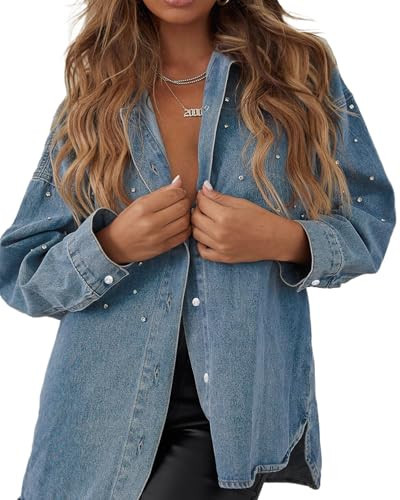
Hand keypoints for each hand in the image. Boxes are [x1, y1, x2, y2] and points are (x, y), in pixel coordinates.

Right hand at [96, 175, 191, 264]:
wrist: (116, 246)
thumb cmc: (128, 221)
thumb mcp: (139, 203)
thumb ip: (161, 192)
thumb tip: (179, 180)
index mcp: (143, 207)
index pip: (173, 195)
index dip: (180, 192)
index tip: (179, 192)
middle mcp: (151, 222)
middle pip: (181, 207)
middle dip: (185, 202)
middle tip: (182, 201)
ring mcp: (158, 237)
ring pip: (185, 222)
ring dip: (187, 215)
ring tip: (182, 212)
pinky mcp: (163, 248)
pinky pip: (183, 236)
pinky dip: (186, 228)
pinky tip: (181, 224)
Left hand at [190, 180, 310, 264]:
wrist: (276, 239)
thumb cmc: (262, 218)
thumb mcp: (241, 203)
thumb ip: (220, 197)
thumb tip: (204, 187)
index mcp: (225, 216)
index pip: (201, 203)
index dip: (201, 196)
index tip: (204, 195)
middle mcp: (219, 233)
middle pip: (195, 218)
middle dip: (198, 209)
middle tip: (205, 206)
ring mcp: (220, 247)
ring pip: (195, 234)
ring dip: (198, 225)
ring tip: (207, 220)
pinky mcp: (223, 258)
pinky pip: (202, 252)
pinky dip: (201, 243)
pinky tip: (208, 236)